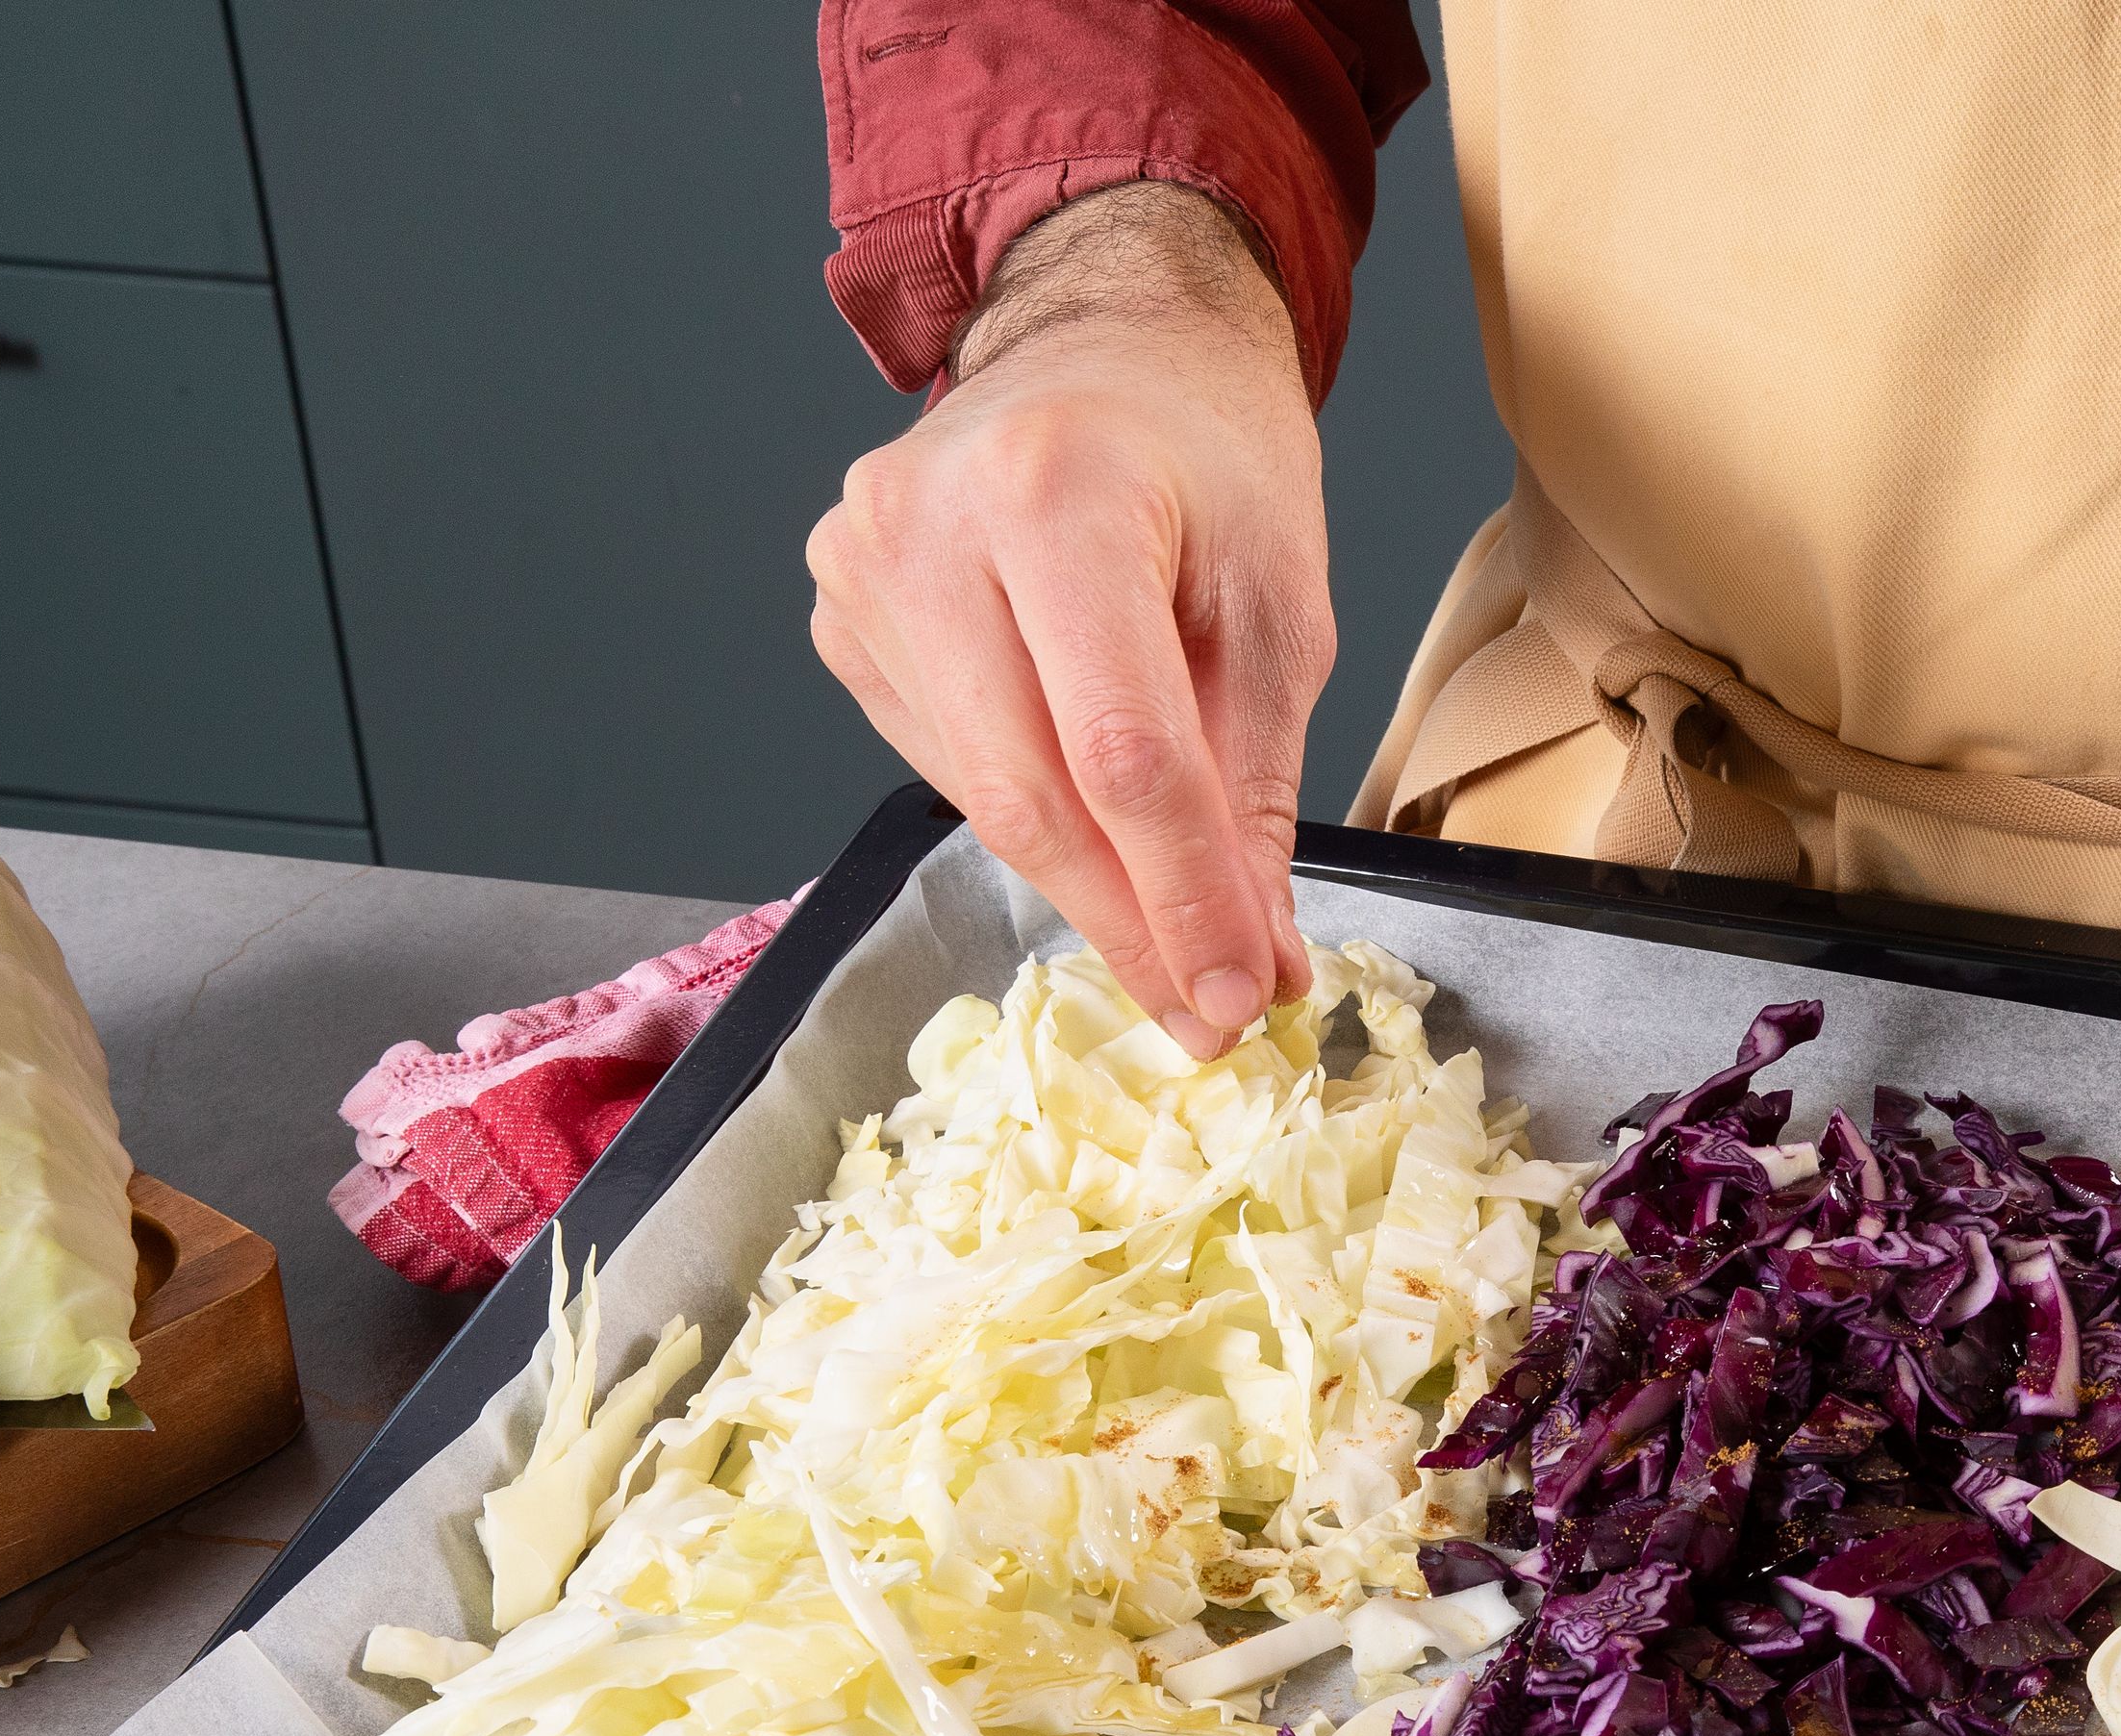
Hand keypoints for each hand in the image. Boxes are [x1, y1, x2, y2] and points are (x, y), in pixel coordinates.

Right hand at [809, 184, 1327, 1056]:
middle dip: (1131, 924)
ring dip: (1087, 885)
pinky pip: (947, 765)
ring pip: (984, 800)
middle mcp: (929, 527)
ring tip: (1175, 927)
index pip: (1120, 754)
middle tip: (1207, 1008)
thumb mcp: (1278, 608)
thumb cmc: (1206, 456)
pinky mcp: (842, 616)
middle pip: (1032, 796)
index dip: (1182, 897)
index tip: (1237, 994)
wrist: (1107, 342)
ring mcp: (862, 570)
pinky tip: (1091, 808)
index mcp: (1056, 494)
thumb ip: (1254, 790)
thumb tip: (1249, 958)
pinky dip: (1034, 817)